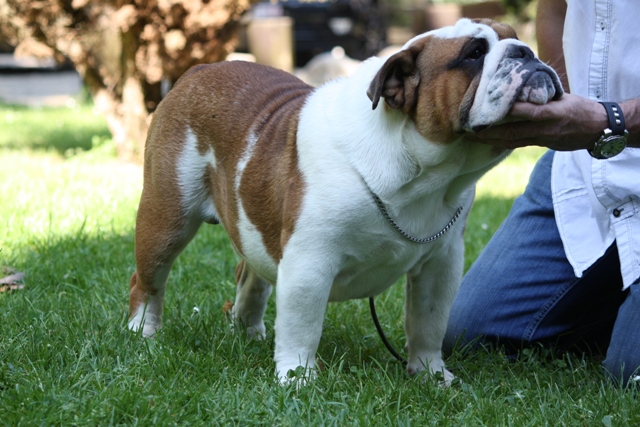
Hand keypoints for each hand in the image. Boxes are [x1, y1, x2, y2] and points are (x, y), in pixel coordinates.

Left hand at [465, 93, 607, 150]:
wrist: (597, 129)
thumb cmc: (580, 107)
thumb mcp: (564, 96)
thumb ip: (542, 91)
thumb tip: (519, 78)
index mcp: (555, 113)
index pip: (532, 112)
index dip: (513, 111)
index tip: (493, 108)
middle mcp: (546, 128)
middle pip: (514, 132)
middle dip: (490, 132)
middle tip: (469, 128)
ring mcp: (542, 139)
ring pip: (512, 141)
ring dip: (490, 140)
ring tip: (471, 136)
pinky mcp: (540, 145)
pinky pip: (516, 144)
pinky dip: (500, 143)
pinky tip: (485, 141)